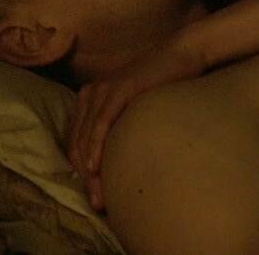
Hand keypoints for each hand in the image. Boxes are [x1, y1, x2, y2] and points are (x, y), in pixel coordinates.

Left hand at [66, 38, 203, 209]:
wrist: (181, 56)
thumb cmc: (162, 85)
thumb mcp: (135, 109)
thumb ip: (122, 127)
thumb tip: (120, 161)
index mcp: (90, 99)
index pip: (77, 142)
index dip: (81, 172)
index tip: (94, 196)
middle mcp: (91, 94)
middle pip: (78, 143)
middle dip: (86, 178)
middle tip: (97, 203)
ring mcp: (103, 90)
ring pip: (86, 137)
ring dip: (90, 170)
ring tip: (98, 195)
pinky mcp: (119, 89)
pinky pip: (101, 122)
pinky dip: (95, 145)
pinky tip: (94, 166)